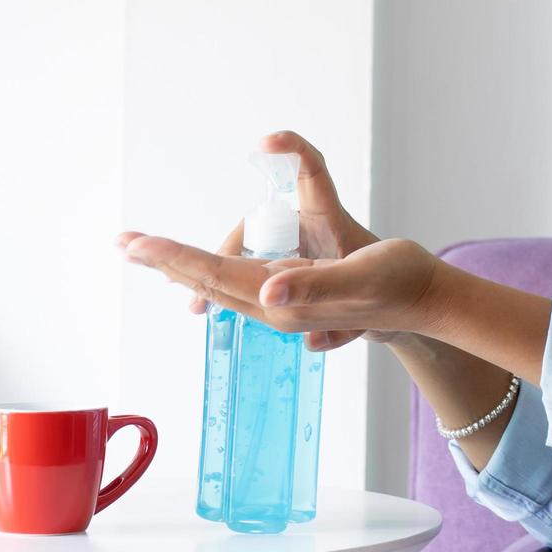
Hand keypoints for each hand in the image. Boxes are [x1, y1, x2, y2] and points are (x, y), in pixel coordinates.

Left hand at [116, 236, 441, 349]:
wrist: (425, 304)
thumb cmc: (399, 282)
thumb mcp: (362, 277)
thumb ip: (316, 284)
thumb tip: (270, 289)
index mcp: (287, 298)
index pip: (216, 274)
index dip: (173, 256)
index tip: (134, 243)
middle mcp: (279, 307)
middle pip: (210, 282)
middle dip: (166, 261)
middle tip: (125, 243)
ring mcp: (287, 308)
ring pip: (224, 287)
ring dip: (186, 270)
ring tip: (154, 256)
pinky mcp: (299, 303)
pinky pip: (244, 289)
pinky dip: (215, 279)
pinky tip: (203, 281)